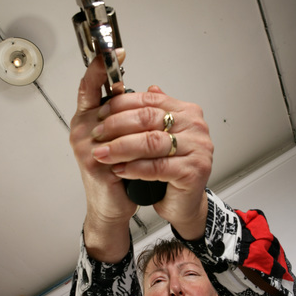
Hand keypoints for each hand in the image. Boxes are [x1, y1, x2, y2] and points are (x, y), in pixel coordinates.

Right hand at [70, 50, 136, 261]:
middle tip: (146, 81)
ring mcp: (85, 145)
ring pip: (119, 120)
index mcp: (87, 120)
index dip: (100, 68)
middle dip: (128, 91)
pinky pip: (122, 145)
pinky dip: (141, 141)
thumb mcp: (124, 139)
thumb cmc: (117, 173)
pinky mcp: (94, 162)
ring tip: (162, 115)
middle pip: (109, 100)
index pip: (89, 87)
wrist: (111, 205)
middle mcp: (82, 129)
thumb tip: (150, 90)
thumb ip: (130, 115)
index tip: (116, 52)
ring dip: (142, 118)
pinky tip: (156, 138)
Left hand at [91, 81, 213, 239]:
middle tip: (97, 134)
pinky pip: (157, 166)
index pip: (149, 100)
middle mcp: (195, 127)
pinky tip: (119, 170)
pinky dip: (134, 168)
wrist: (182, 203)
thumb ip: (146, 116)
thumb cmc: (170, 171)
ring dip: (121, 148)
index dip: (121, 105)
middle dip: (117, 126)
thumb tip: (121, 93)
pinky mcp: (194, 171)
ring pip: (151, 142)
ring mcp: (198, 148)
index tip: (100, 114)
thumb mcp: (155, 138)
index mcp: (186, 112)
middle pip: (148, 118)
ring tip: (103, 153)